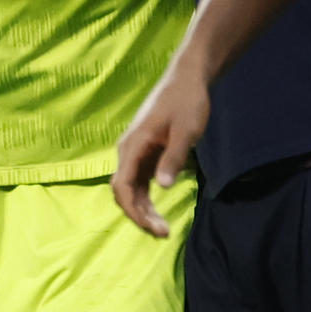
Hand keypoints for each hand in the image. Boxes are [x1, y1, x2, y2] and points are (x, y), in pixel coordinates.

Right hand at [112, 58, 209, 237]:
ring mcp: (136, 151)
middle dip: (140, 215)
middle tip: (163, 233)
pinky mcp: (146, 152)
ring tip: (163, 228)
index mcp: (133, 144)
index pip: (122, 186)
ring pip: (131, 188)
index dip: (134, 211)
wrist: (188, 79)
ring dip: (143, 209)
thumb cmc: (187, 101)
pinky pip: (140, 180)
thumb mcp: (185, 131)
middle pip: (124, 191)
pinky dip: (147, 198)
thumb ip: (173, 158)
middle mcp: (128, 149)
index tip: (154, 227)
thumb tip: (162, 187)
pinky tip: (159, 211)